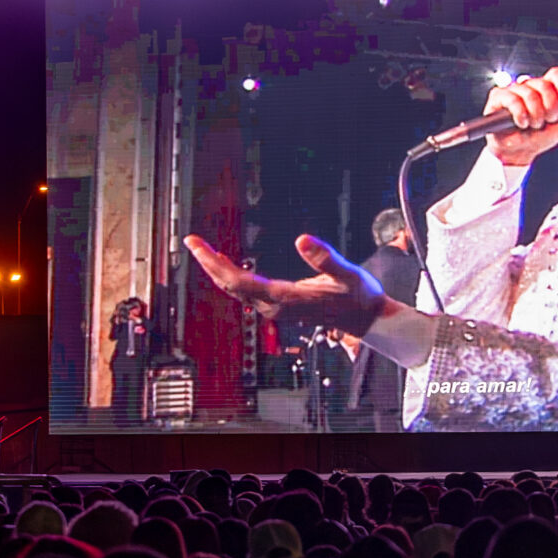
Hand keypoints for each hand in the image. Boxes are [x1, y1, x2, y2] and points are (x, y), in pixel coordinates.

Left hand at [185, 233, 387, 338]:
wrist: (366, 318)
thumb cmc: (358, 297)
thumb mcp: (348, 274)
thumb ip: (325, 258)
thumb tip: (302, 239)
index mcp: (286, 299)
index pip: (240, 282)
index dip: (216, 264)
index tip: (199, 246)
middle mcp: (275, 307)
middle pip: (231, 286)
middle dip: (209, 263)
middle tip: (192, 242)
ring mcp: (275, 308)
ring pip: (236, 290)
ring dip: (217, 269)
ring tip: (202, 248)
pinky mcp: (277, 305)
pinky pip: (246, 290)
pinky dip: (231, 274)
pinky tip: (225, 262)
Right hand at [484, 67, 557, 167]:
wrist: (521, 152)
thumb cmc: (542, 136)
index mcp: (547, 88)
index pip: (555, 74)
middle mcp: (530, 85)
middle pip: (544, 85)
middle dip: (550, 109)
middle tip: (546, 121)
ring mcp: (513, 89)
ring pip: (529, 94)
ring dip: (535, 115)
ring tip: (533, 125)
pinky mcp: (498, 96)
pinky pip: (513, 100)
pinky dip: (520, 115)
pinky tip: (522, 123)